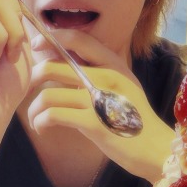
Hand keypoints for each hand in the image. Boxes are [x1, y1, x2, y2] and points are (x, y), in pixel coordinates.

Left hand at [26, 30, 174, 181]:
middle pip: (53, 66)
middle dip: (34, 78)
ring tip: (36, 118)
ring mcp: (100, 99)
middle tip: (31, 89)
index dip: (52, 37)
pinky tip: (43, 128)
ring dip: (34, 108)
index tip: (36, 44)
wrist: (156, 148)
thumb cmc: (133, 117)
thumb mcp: (120, 85)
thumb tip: (61, 59)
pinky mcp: (93, 123)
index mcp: (113, 64)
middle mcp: (106, 76)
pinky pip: (53, 115)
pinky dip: (41, 121)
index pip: (78, 38)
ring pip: (48, 94)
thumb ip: (96, 71)